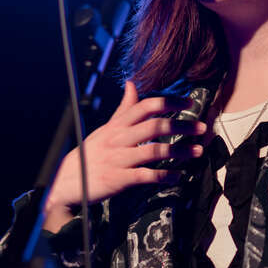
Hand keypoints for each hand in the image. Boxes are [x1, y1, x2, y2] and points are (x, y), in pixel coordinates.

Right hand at [43, 81, 205, 231]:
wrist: (67, 182)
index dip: (169, 102)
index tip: (189, 102)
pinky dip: (164, 176)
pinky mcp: (119, 179)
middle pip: (155, 126)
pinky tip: (177, 176)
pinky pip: (146, 176)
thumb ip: (123, 108)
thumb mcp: (105, 128)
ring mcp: (119, 159)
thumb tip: (132, 84)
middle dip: (181, 125)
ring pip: (154, 150)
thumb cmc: (91, 153)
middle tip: (201, 128)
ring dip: (179, 151)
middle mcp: (118, 139)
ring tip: (197, 151)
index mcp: (117, 125)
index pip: (145, 106)